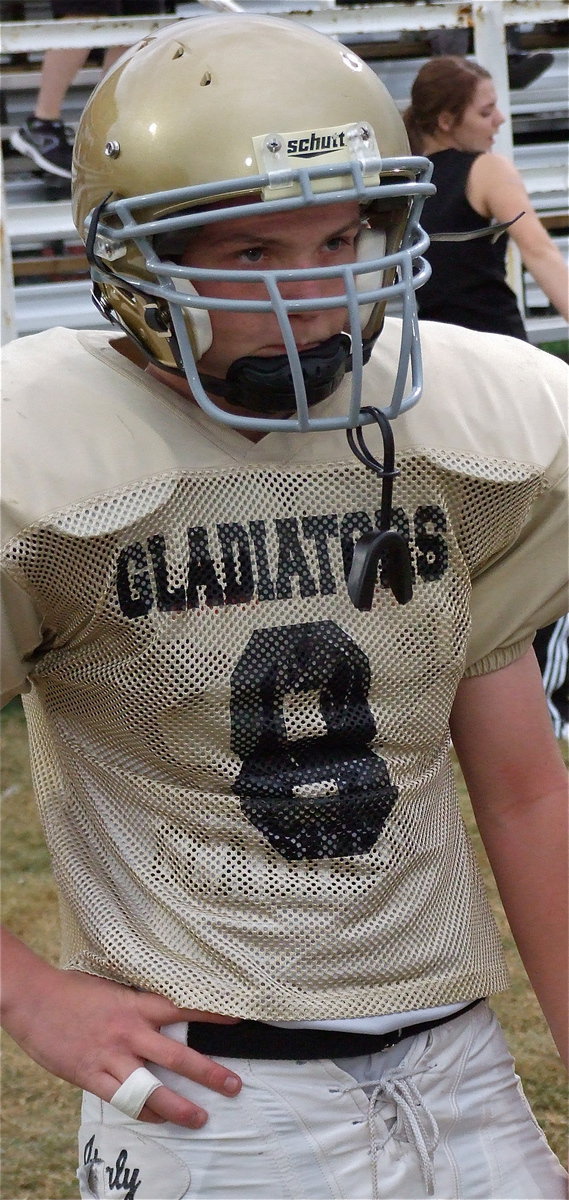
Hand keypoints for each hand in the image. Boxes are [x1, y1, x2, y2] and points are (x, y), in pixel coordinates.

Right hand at [1, 932, 242, 1126]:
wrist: (34, 1000)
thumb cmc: (73, 990)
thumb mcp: (112, 987)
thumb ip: (137, 1000)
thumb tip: (162, 1003)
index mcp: (136, 1005)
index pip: (182, 1009)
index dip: (212, 1016)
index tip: (238, 1021)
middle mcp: (129, 1033)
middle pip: (177, 1057)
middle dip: (209, 1074)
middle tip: (234, 1085)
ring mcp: (111, 1057)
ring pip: (153, 1088)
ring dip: (179, 1106)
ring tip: (201, 1117)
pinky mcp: (92, 1076)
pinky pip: (124, 1101)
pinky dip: (144, 1112)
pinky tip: (159, 1119)